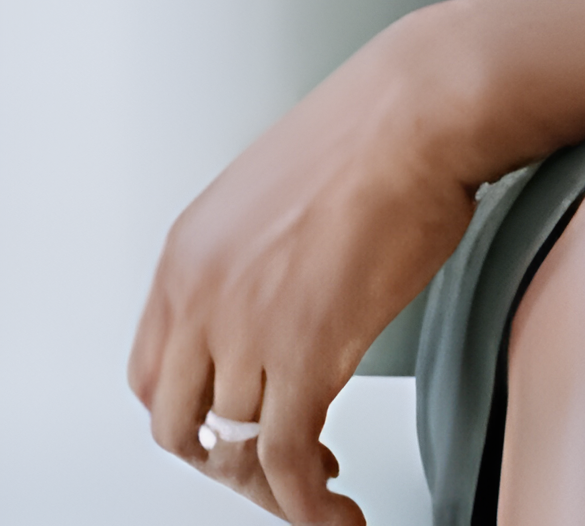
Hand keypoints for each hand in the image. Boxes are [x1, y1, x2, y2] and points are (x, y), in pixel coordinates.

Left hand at [128, 14, 479, 525]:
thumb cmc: (377, 129)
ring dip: (282, 475)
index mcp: (189, 253)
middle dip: (223, 456)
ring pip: (242, 444)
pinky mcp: (307, 354)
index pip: (153, 372)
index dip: (191, 413)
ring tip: (323, 475)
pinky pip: (289, 463)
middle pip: (179, 422)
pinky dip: (310, 505)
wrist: (422, 108)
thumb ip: (255, 259)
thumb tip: (276, 307)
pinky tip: (336, 511)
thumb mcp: (277, 193)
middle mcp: (203, 295)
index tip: (227, 426)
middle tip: (269, 463)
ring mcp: (249, 327)